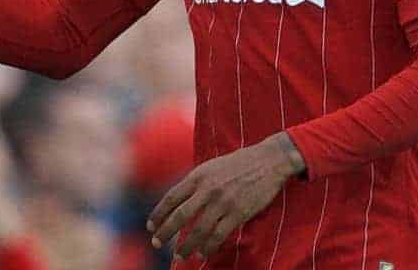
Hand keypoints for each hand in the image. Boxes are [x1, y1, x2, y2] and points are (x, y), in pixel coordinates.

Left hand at [146, 132, 304, 260]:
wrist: (267, 161)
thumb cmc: (237, 164)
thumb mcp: (210, 167)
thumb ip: (195, 183)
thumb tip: (179, 201)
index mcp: (197, 176)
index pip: (171, 197)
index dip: (159, 213)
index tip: (150, 226)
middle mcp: (207, 189)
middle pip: (180, 215)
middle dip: (166, 232)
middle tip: (156, 244)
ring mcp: (223, 202)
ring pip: (199, 229)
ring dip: (187, 245)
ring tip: (180, 255)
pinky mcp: (239, 212)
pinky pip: (219, 234)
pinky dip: (209, 246)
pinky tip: (203, 253)